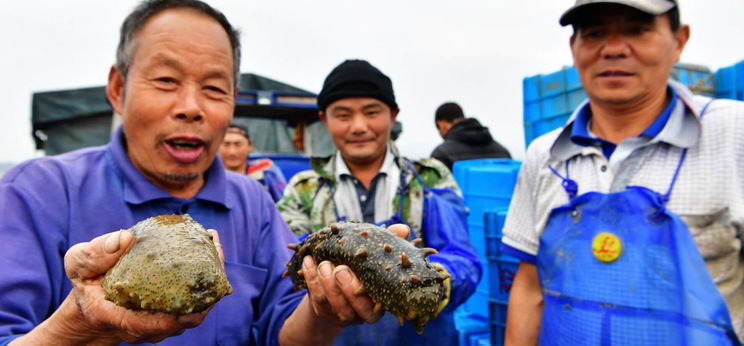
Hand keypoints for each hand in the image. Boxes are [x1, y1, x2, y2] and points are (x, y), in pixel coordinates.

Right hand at [56, 229, 224, 343]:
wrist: (94, 299)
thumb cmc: (87, 280)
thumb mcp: (79, 263)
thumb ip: (94, 254)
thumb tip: (126, 237)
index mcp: (118, 317)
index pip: (148, 325)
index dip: (173, 318)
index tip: (193, 304)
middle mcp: (143, 327)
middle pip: (183, 319)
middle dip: (205, 291)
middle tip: (215, 251)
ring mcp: (160, 324)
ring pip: (193, 310)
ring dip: (209, 282)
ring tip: (216, 246)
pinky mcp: (171, 314)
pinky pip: (194, 302)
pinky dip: (204, 279)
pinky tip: (210, 249)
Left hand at [302, 223, 410, 325]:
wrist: (336, 283)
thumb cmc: (362, 267)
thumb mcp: (375, 255)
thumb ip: (389, 244)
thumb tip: (403, 229)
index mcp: (380, 302)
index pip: (378, 305)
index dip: (371, 294)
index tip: (364, 276)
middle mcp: (361, 312)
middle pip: (355, 309)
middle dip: (346, 289)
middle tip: (340, 269)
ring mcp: (340, 312)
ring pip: (333, 303)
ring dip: (326, 282)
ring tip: (324, 264)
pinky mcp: (322, 308)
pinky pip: (315, 296)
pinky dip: (311, 278)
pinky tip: (309, 261)